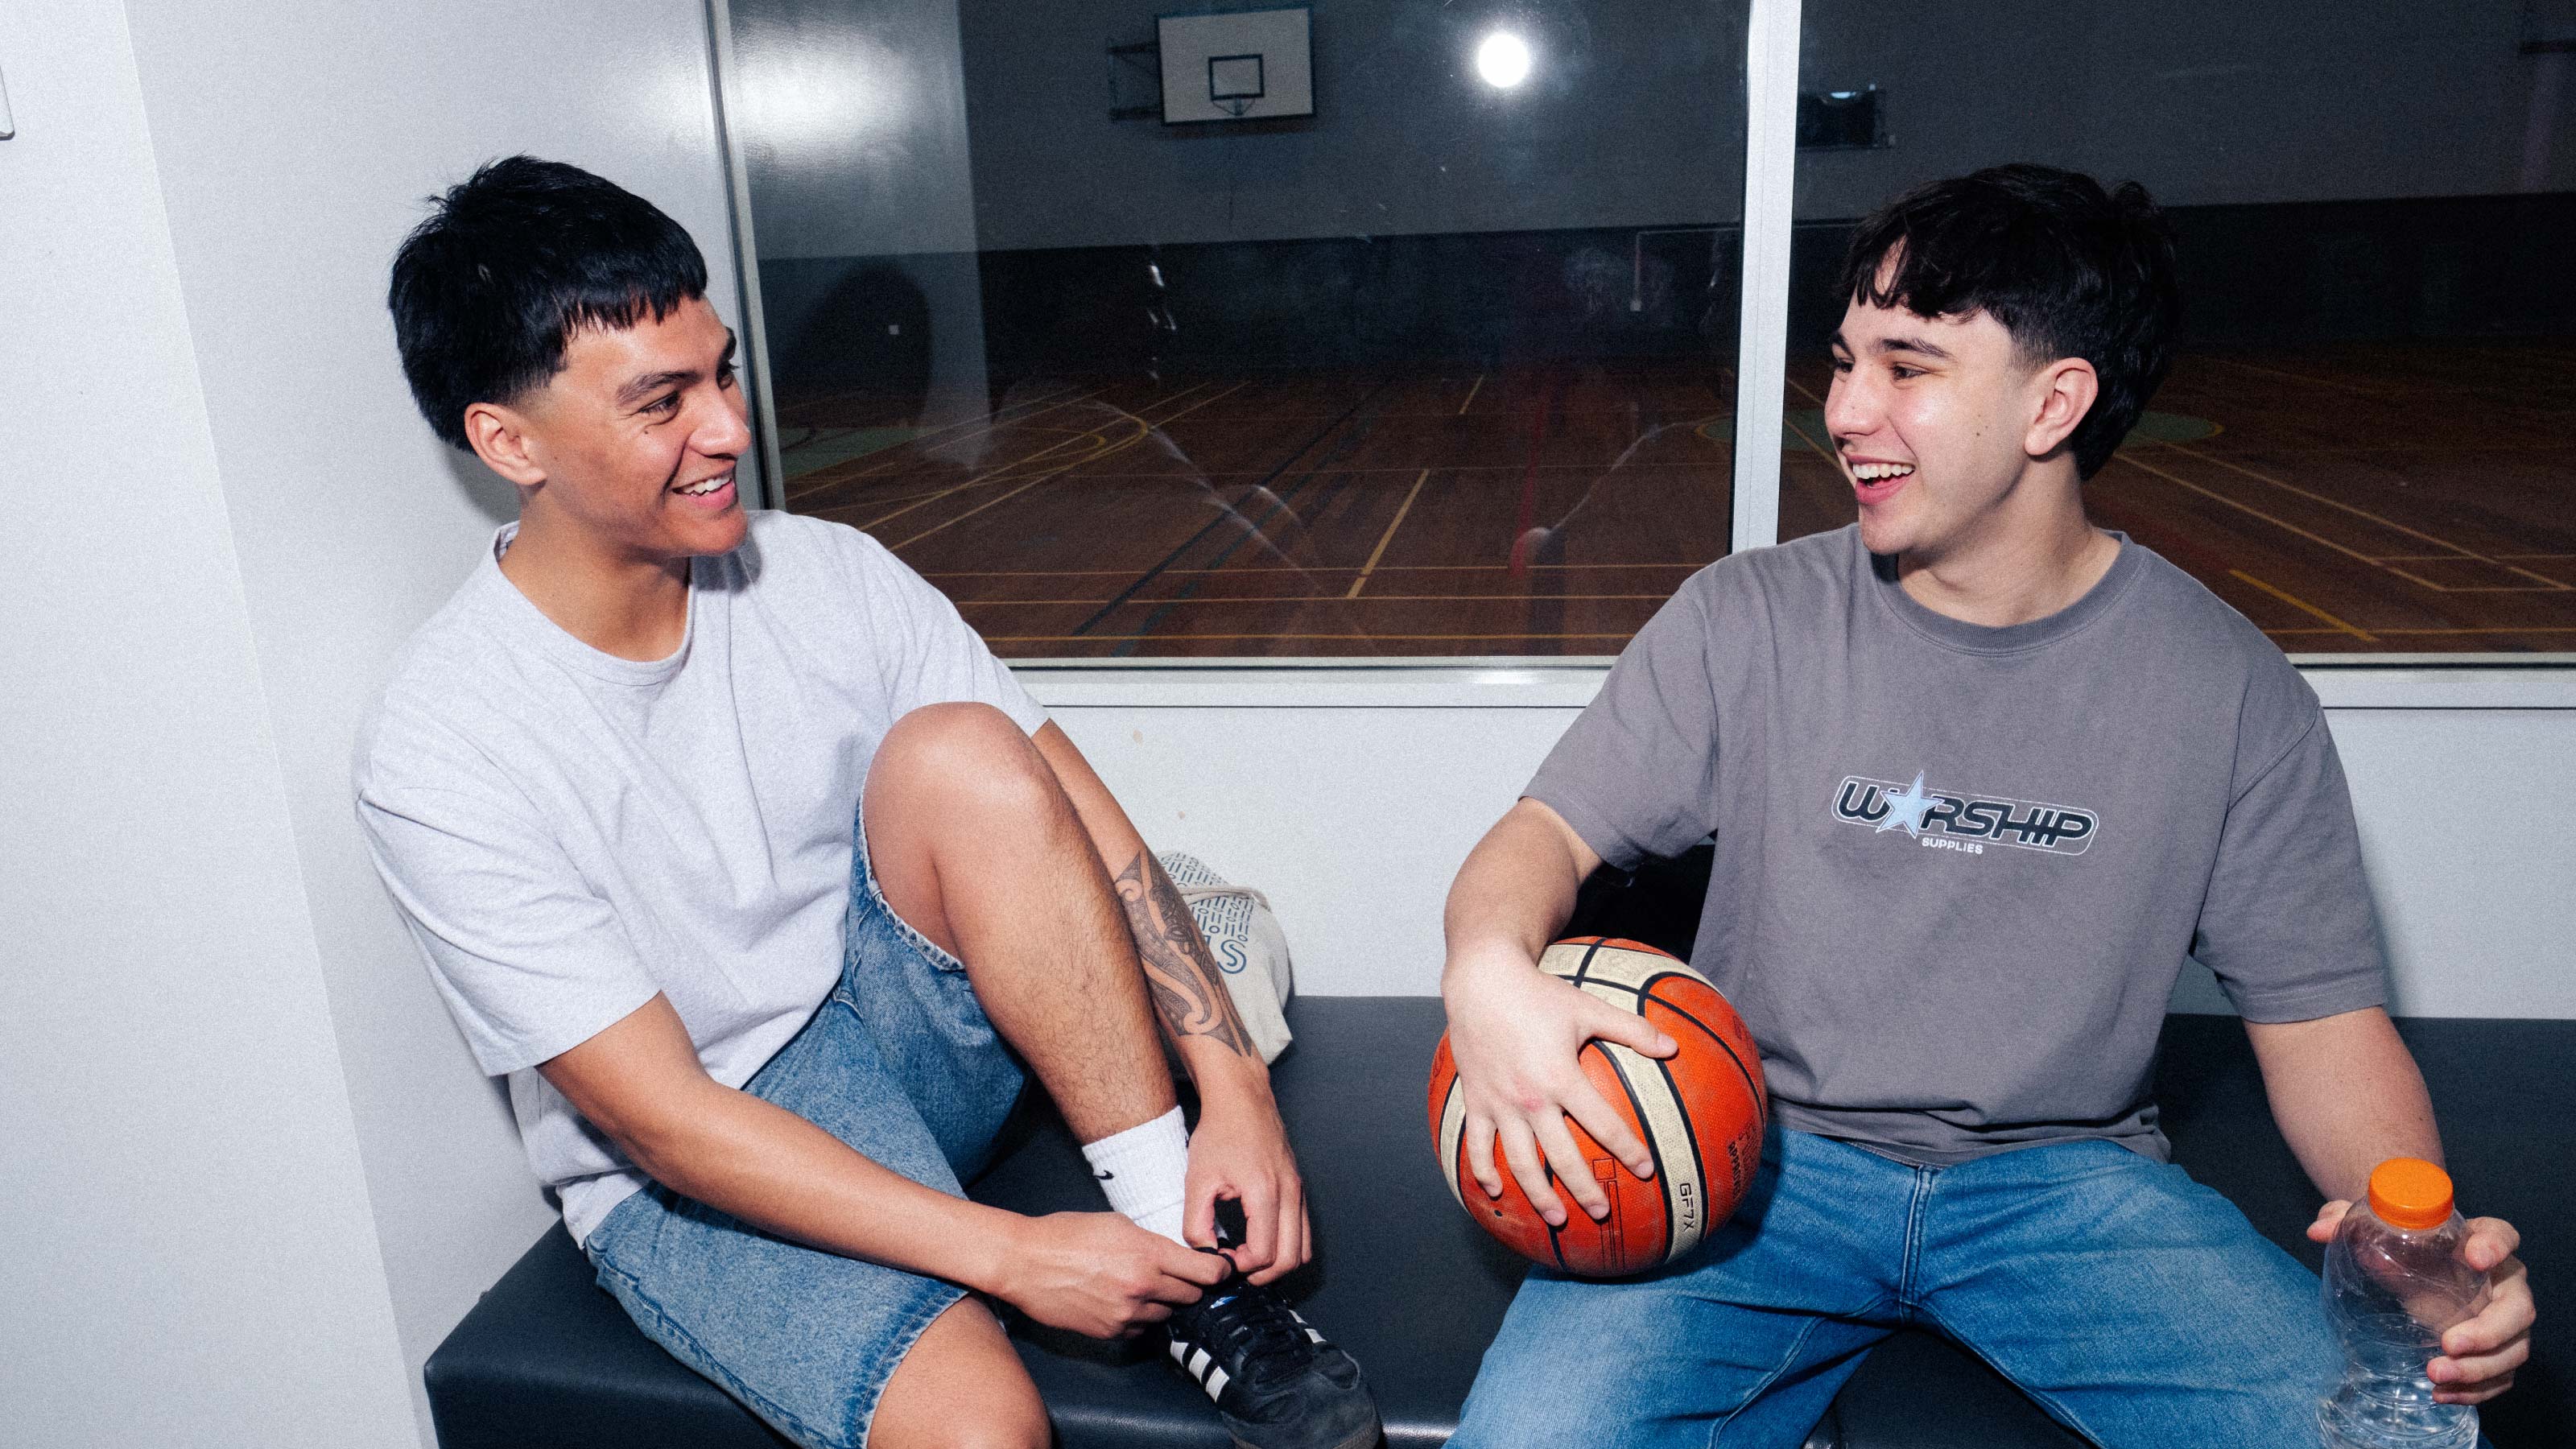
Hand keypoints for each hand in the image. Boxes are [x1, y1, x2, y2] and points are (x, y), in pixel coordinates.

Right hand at [994, 1211, 1231, 1338]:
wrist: (1026, 1262)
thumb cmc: (1067, 1234)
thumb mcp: (1118, 1223)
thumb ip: (1152, 1242)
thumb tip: (1176, 1256)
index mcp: (1148, 1253)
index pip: (1206, 1272)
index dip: (1219, 1271)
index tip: (1221, 1270)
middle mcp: (1142, 1287)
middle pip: (1191, 1296)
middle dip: (1190, 1285)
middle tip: (1178, 1274)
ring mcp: (1127, 1313)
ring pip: (1167, 1313)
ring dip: (1163, 1301)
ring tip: (1140, 1284)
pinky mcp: (1111, 1332)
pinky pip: (1142, 1327)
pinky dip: (1139, 1316)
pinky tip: (1122, 1299)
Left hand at [1185, 1071, 1308, 1285]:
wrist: (1241, 1100)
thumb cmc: (1219, 1134)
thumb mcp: (1197, 1179)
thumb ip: (1197, 1223)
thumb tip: (1205, 1255)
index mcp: (1264, 1192)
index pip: (1264, 1253)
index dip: (1241, 1267)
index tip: (1221, 1259)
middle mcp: (1289, 1194)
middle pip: (1290, 1259)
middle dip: (1263, 1274)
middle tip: (1236, 1268)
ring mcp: (1299, 1191)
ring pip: (1303, 1250)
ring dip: (1278, 1263)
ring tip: (1248, 1257)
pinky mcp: (1299, 1188)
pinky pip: (1303, 1231)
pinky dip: (1287, 1246)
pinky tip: (1259, 1238)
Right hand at [1441, 940, 1676, 1226]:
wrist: (1482, 981)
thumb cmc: (1539, 994)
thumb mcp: (1588, 1007)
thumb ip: (1631, 1030)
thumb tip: (1673, 1047)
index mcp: (1561, 1077)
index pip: (1602, 1124)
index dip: (1627, 1149)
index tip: (1646, 1170)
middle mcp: (1530, 1097)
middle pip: (1561, 1156)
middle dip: (1584, 1188)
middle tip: (1603, 1212)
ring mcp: (1499, 1103)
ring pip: (1519, 1161)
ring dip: (1538, 1194)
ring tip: (1557, 1218)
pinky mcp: (1475, 1100)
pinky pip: (1478, 1144)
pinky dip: (1484, 1171)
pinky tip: (1494, 1191)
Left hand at [2309, 1201, 2532, 1404]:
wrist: (2417, 1265)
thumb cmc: (2406, 1244)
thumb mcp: (2375, 1229)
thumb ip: (2344, 1220)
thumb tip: (2316, 1230)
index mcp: (2480, 1240)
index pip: (2502, 1235)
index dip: (2495, 1245)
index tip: (2474, 1256)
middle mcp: (2503, 1281)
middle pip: (2520, 1307)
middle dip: (2488, 1331)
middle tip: (2447, 1343)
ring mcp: (2505, 1320)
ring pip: (2514, 1349)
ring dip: (2479, 1370)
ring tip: (2435, 1376)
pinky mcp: (2495, 1351)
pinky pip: (2501, 1377)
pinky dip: (2476, 1391)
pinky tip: (2442, 1395)